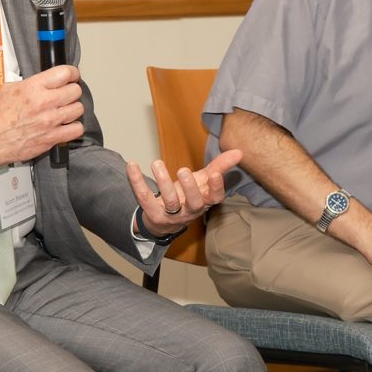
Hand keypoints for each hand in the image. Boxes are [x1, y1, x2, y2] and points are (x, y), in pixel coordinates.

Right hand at [0, 65, 84, 173]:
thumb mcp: (8, 89)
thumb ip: (29, 82)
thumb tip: (42, 80)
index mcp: (33, 87)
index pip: (65, 73)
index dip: (72, 73)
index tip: (72, 76)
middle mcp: (44, 102)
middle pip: (75, 90)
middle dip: (72, 91)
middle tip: (66, 95)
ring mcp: (50, 121)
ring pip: (78, 109)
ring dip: (73, 109)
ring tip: (65, 111)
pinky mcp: (53, 137)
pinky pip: (77, 129)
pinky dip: (74, 127)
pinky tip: (66, 125)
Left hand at [128, 149, 242, 236]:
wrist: (165, 220)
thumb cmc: (188, 196)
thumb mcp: (203, 181)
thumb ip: (219, 166)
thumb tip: (239, 151)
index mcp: (205, 201)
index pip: (215, 198)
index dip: (216, 188)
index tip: (213, 175)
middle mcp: (190, 210)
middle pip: (194, 203)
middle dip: (189, 188)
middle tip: (183, 171)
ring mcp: (171, 215)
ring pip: (169, 201)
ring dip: (163, 181)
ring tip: (157, 163)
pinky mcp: (153, 214)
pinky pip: (144, 197)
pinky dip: (137, 181)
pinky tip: (132, 165)